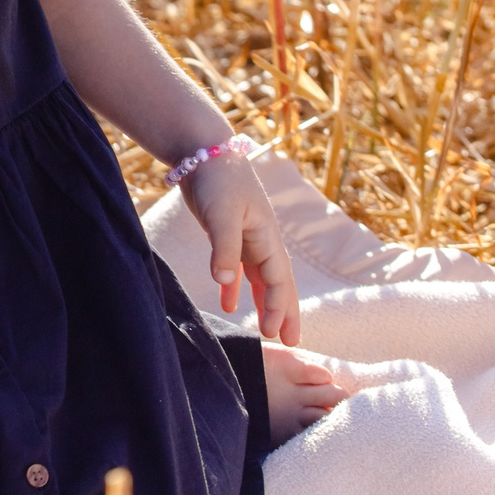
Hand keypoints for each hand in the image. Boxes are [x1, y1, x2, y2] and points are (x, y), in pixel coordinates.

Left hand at [181, 155, 300, 344]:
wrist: (203, 151)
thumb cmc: (217, 179)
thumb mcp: (221, 214)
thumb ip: (223, 248)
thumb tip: (224, 282)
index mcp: (267, 237)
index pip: (279, 280)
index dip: (280, 308)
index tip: (276, 334)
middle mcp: (262, 240)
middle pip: (279, 283)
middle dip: (286, 312)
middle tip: (291, 343)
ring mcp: (246, 238)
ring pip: (261, 278)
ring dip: (264, 303)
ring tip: (266, 331)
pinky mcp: (228, 234)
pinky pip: (238, 268)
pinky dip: (234, 287)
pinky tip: (227, 304)